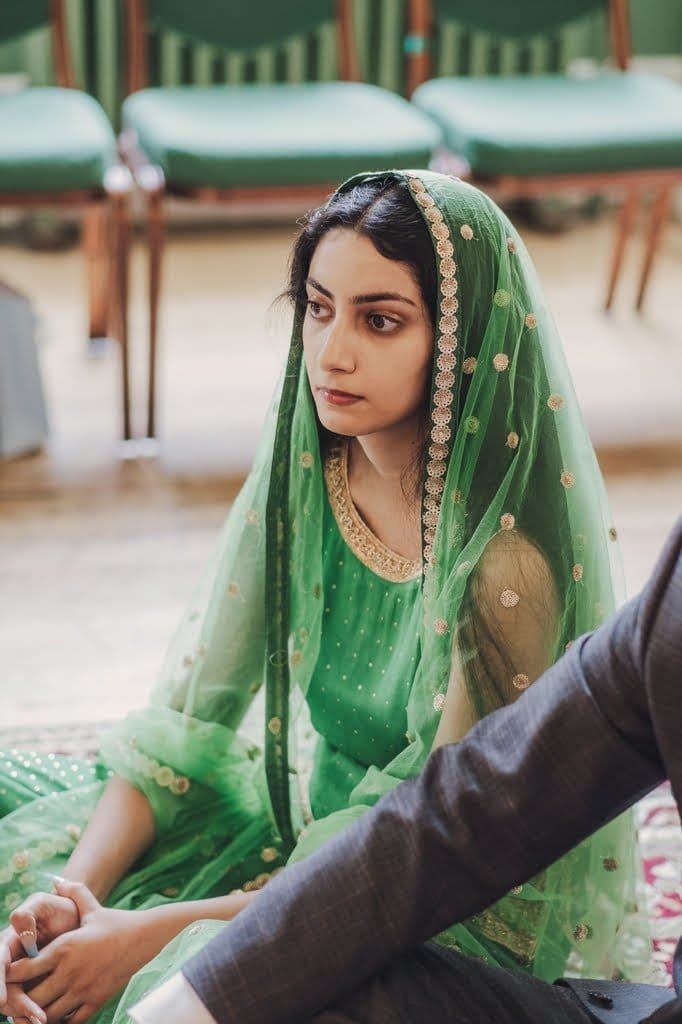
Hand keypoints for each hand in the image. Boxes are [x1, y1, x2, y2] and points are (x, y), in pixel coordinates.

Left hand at [8, 880, 151, 1023]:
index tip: (10, 971)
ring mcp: (83, 990)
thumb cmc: (116, 922)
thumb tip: (56, 880)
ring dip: (38, 1013)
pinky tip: (57, 1014)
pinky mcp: (95, 1002)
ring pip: (48, 1015)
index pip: (25, 968)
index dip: (12, 973)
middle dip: (21, 998)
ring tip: (34, 1008)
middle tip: (18, 995)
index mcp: (65, 948)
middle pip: (32, 997)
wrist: (145, 938)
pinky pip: (70, 1023)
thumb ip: (73, 892)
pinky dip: (60, 1022)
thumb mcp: (92, 907)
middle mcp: (70, 972)